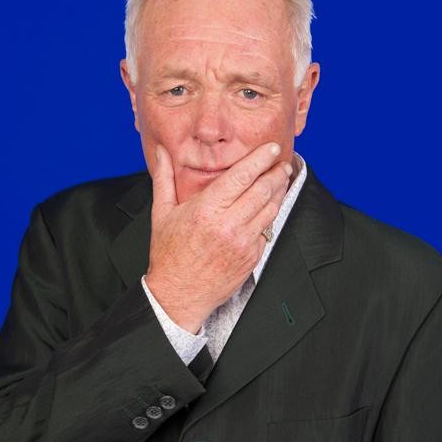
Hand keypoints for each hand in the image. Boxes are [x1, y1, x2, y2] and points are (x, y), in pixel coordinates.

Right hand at [144, 142, 291, 332]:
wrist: (179, 293)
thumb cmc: (169, 254)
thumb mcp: (162, 213)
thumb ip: (164, 178)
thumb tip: (161, 152)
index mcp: (207, 210)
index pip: (242, 176)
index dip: (260, 159)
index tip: (270, 148)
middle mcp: (228, 225)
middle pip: (263, 190)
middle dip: (275, 172)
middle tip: (280, 161)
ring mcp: (243, 242)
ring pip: (271, 208)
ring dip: (279, 190)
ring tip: (281, 178)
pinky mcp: (252, 256)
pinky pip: (268, 229)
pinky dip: (272, 213)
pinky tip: (271, 205)